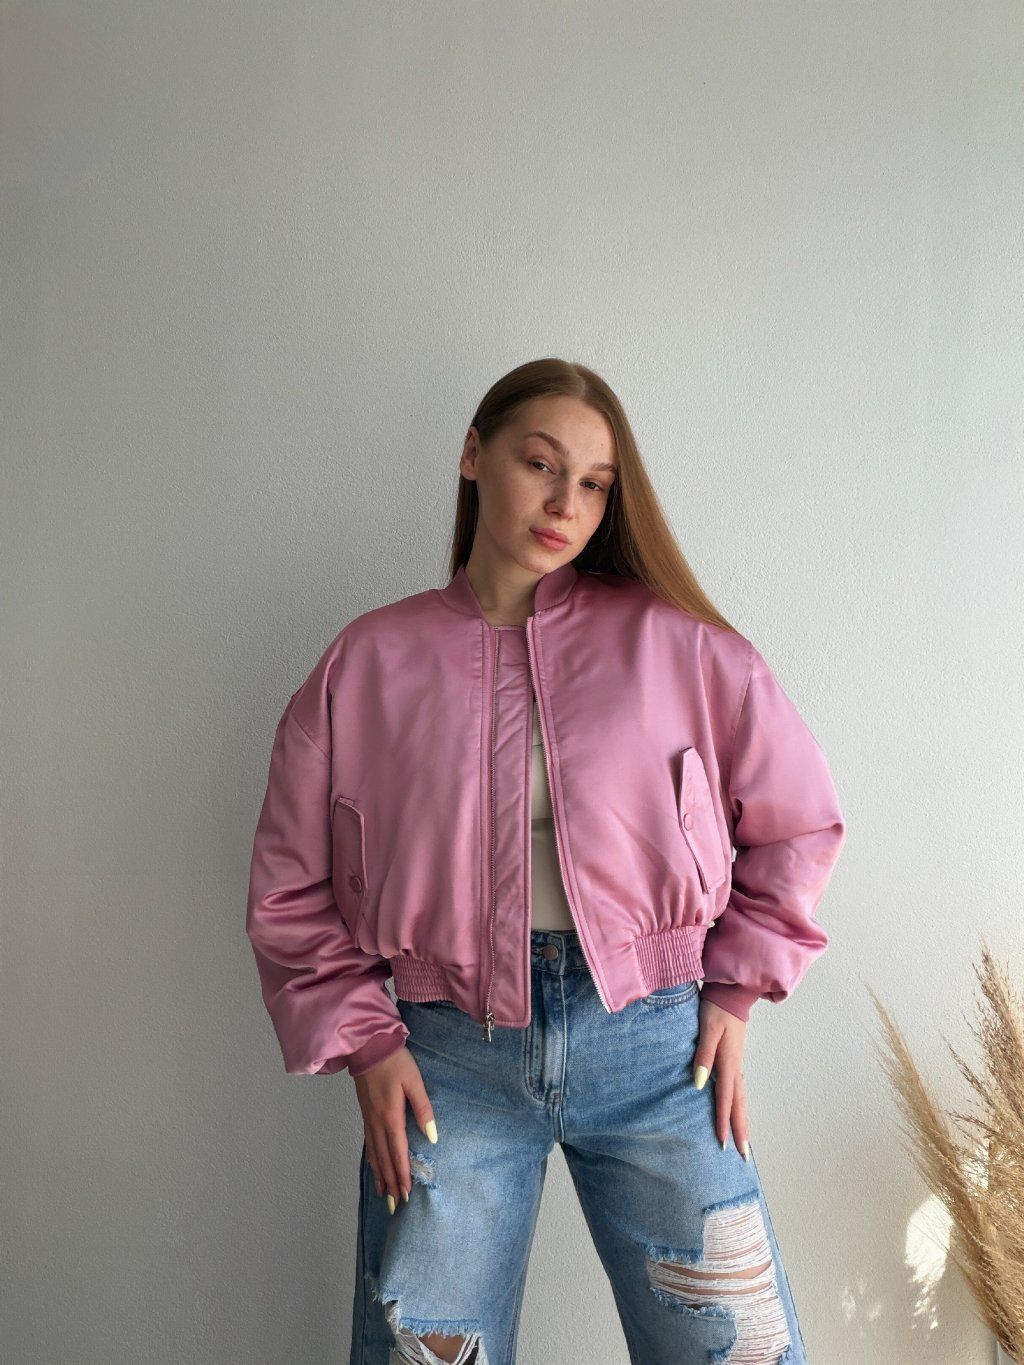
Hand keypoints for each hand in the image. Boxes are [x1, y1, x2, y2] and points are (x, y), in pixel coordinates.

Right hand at [353, 1046, 437, 1210]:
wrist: (366, 1045)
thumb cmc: (394, 1061)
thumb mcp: (414, 1081)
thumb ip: (423, 1109)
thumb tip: (432, 1137)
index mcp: (391, 1116)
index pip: (398, 1153)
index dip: (402, 1175)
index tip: (406, 1196)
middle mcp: (377, 1122)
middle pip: (384, 1159)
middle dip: (390, 1183)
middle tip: (395, 1206)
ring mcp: (368, 1119)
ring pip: (374, 1154)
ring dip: (379, 1176)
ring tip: (383, 1195)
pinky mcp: (365, 1113)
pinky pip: (368, 1143)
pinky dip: (371, 1160)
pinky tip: (374, 1166)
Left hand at [694, 998, 749, 1159]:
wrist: (731, 993)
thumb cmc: (716, 1009)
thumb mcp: (707, 1029)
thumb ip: (703, 1056)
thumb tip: (700, 1084)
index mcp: (728, 1062)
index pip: (725, 1098)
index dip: (723, 1122)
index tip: (724, 1144)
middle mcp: (736, 1066)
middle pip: (739, 1104)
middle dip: (741, 1130)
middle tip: (743, 1155)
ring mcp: (737, 1063)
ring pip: (741, 1098)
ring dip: (741, 1120)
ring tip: (744, 1141)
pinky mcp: (735, 1059)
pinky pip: (739, 1089)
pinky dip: (739, 1105)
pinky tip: (736, 1110)